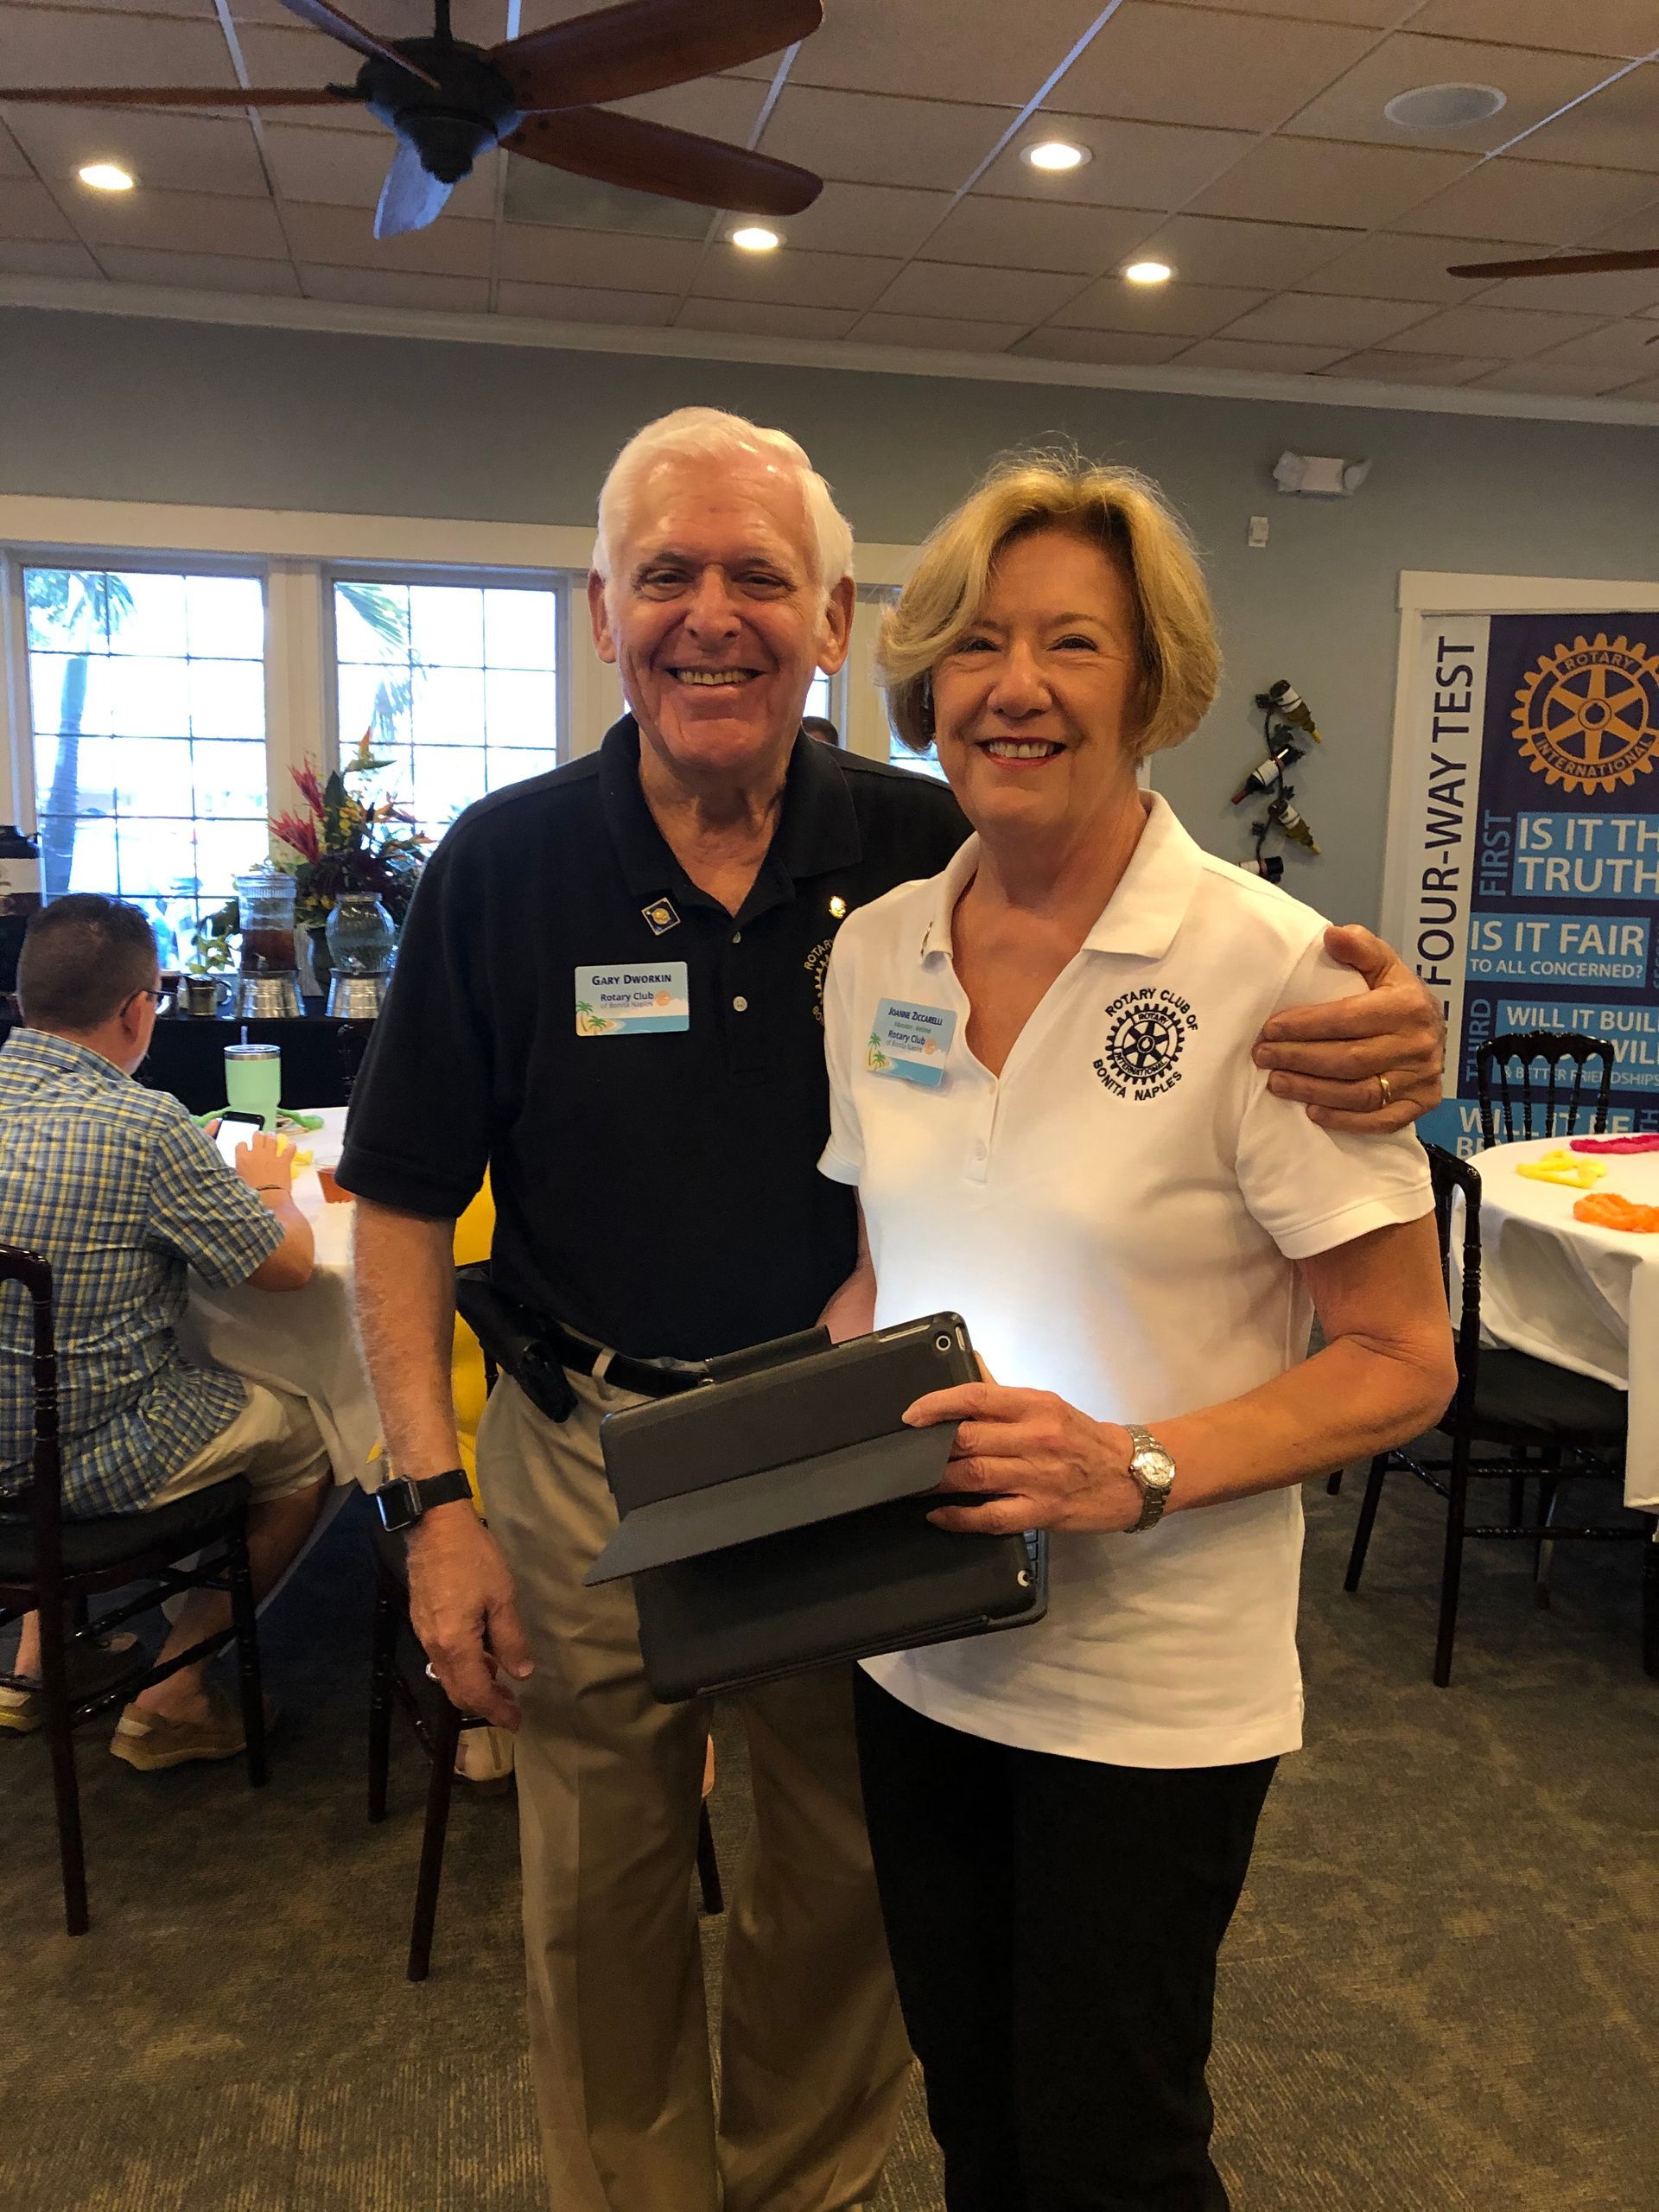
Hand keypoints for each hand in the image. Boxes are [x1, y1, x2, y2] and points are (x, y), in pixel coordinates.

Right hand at [235, 1129, 293, 1195]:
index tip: (246, 1149)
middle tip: (261, 1138)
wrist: (268, 1198)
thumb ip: (241, 1171)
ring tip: (273, 1138)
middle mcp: (256, 1153)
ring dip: (272, 1137)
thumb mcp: (239, 1181)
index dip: (244, 1147)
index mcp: (243, 1159)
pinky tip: (291, 1146)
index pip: (241, 1145)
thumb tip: (241, 1169)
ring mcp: (271, 1155)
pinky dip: (290, 1147)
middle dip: (259, 1136)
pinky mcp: (284, 1160)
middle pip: (257, 1136)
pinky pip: (289, 1148)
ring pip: (272, 1139)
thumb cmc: (250, 1193)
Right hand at [404, 1504, 532, 1729]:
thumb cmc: (472, 1558)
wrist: (434, 1527)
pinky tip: (482, 1656)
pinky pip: (442, 1656)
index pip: (475, 1692)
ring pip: (447, 1674)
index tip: (516, 1722)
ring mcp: (424, 1633)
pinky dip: (463, 1666)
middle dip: (484, 1704)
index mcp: (455, 1644)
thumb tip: (521, 1673)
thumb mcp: (501, 1597)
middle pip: (456, 1690)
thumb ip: (510, 1639)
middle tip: (511, 1709)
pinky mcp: (422, 1620)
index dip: (496, 1710)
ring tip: (501, 1683)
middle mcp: (434, 1646)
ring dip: (473, 1685)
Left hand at [903, 1381, 1139, 1534]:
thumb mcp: (1049, 1405)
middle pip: (968, 1439)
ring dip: (936, 1481)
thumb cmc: (1083, 1438)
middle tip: (905, 1453)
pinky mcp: (1042, 1512)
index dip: (937, 1405)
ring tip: (912, 1482)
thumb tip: (969, 1364)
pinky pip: (991, 1516)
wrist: (1133, 1476)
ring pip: (974, 1476)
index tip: (911, 1416)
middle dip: (930, 1448)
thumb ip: (1004, 1394)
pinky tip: (938, 1515)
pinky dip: (958, 1517)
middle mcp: (1035, 1438)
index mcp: (1035, 1406)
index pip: (976, 1396)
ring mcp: (1038, 1477)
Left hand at [1252, 924, 1443, 1133]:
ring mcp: (1422, 1078)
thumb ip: (1360, 947)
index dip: (1305, 1025)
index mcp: (1407, 1005)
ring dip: (1313, 1090)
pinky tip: (1312, 1111)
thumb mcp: (1384, 964)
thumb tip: (1331, 935)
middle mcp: (1418, 1044)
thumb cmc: (1398, 996)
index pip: (1348, 1018)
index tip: (1270, 1029)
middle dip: (1299, 1059)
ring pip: (1360, 1093)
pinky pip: (1381, 1120)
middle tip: (1263, 1056)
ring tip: (1276, 1083)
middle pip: (1349, 1059)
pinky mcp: (1422, 1104)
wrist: (1436, 1029)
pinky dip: (1344, 1120)